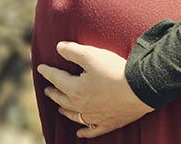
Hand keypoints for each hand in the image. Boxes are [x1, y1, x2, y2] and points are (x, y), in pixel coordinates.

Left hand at [37, 41, 153, 138]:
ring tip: (59, 107)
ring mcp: (94, 117)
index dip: (47, 72)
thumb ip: (72, 51)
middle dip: (53, 92)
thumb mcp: (91, 55)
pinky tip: (79, 133)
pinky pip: (92, 131)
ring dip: (65, 110)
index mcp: (75, 89)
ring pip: (74, 115)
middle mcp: (81, 106)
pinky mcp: (108, 123)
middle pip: (62, 99)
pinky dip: (84, 132)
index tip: (41, 68)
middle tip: (47, 89)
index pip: (56, 79)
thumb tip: (58, 47)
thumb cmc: (115, 71)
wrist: (140, 89)